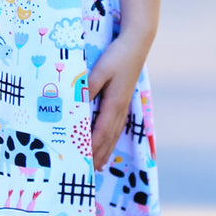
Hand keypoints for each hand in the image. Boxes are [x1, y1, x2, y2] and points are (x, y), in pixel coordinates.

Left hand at [86, 35, 149, 170]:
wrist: (137, 43)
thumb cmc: (117, 55)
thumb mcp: (100, 69)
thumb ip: (88, 86)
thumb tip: (78, 103)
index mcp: (114, 103)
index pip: (100, 132)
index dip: (91, 148)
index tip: (83, 161)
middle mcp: (120, 108)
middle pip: (108, 138)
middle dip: (98, 155)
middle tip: (89, 172)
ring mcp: (124, 105)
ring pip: (114, 134)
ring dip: (106, 150)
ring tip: (99, 165)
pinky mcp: (124, 100)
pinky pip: (117, 126)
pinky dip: (111, 138)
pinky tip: (109, 141)